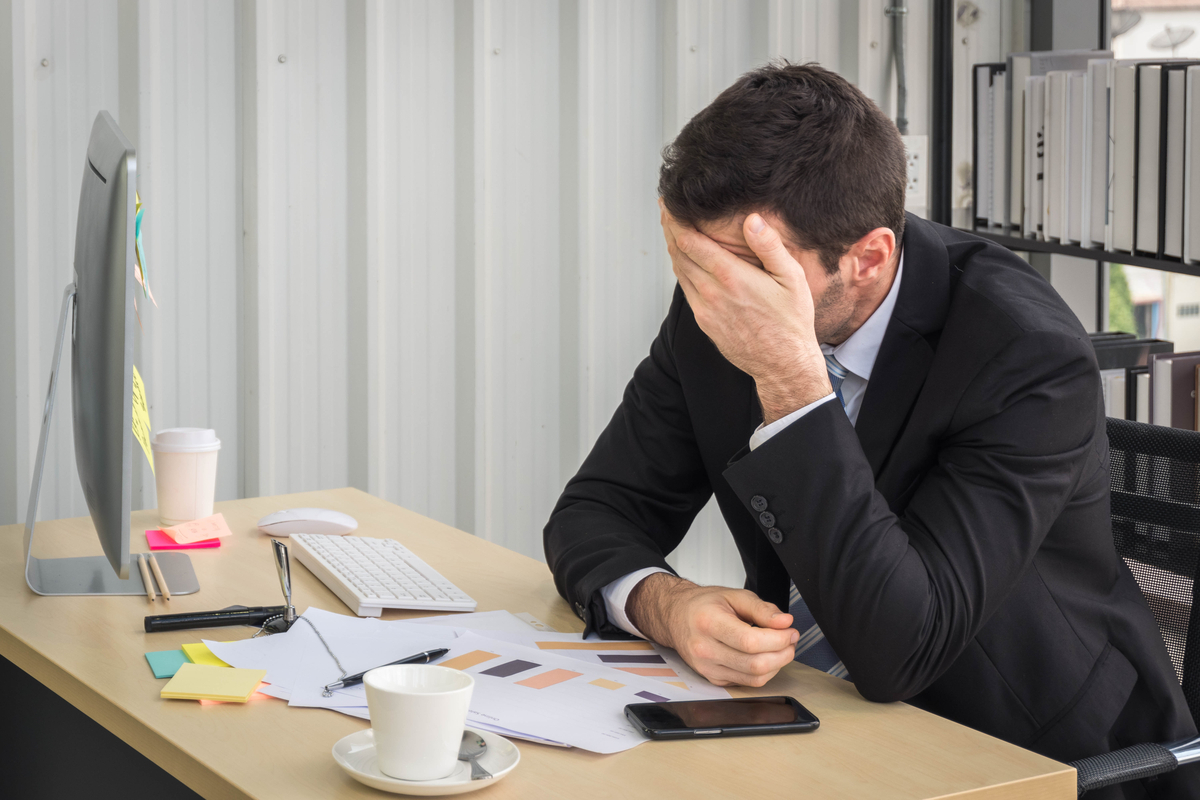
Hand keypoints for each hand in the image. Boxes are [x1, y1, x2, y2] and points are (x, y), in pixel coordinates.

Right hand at [627, 572, 798, 686]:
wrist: (677, 617)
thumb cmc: (704, 605)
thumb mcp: (734, 595)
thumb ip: (762, 609)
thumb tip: (785, 622)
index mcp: (708, 622)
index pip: (750, 641)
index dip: (778, 639)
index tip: (790, 631)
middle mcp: (705, 648)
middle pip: (755, 664)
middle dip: (782, 653)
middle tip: (790, 639)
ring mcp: (707, 668)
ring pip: (754, 678)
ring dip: (777, 664)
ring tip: (781, 648)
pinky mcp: (713, 679)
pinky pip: (748, 683)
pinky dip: (764, 672)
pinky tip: (765, 657)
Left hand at [661, 207, 830, 423]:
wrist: (783, 364)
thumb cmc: (791, 322)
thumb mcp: (791, 278)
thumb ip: (770, 247)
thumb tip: (752, 220)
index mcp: (730, 277)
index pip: (689, 242)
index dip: (675, 220)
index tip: (669, 204)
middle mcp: (711, 293)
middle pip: (678, 253)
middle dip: (669, 229)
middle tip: (666, 210)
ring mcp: (704, 309)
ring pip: (679, 271)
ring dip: (673, 248)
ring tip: (672, 230)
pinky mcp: (704, 321)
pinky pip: (686, 289)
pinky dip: (681, 269)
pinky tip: (686, 260)